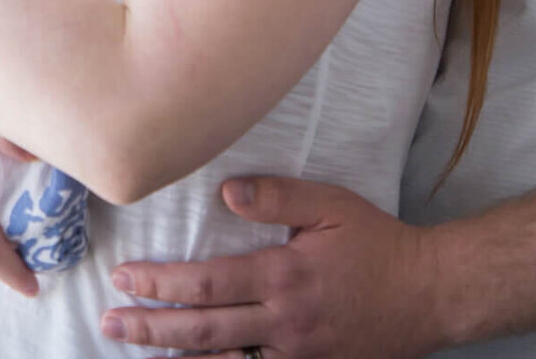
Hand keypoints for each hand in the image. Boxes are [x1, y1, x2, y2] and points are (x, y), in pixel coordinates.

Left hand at [102, 175, 435, 356]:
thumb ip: (277, 197)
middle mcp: (281, 324)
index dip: (161, 283)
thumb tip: (226, 193)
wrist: (426, 294)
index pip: (207, 284)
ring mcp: (294, 357)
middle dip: (149, 327)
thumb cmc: (376, 242)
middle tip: (109, 322)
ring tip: (134, 353)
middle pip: (201, 332)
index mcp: (282, 277)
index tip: (125, 277)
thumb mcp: (330, 205)